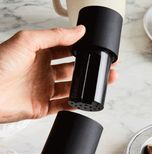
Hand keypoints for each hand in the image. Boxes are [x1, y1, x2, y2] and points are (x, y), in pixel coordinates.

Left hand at [0, 26, 117, 122]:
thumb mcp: (28, 41)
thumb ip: (55, 35)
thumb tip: (79, 30)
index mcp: (40, 54)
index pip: (66, 50)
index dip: (82, 49)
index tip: (95, 49)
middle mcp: (44, 72)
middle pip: (72, 70)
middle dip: (89, 68)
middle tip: (104, 67)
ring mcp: (44, 90)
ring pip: (71, 88)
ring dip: (86, 86)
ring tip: (101, 83)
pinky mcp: (42, 106)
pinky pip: (63, 106)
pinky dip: (75, 104)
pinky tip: (84, 101)